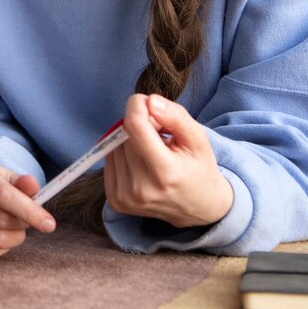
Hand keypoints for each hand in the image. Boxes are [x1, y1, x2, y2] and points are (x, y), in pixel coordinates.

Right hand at [0, 156, 54, 258]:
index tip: (49, 224)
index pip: (3, 195)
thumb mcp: (8, 176)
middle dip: (22, 225)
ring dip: (14, 238)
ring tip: (16, 229)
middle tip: (27, 221)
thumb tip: (33, 186)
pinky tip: (2, 237)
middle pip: (0, 220)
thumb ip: (23, 183)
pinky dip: (2, 249)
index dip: (29, 211)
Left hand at [103, 93, 233, 228]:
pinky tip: (141, 162)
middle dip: (139, 125)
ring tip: (152, 150)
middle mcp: (142, 189)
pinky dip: (122, 154)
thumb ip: (176, 116)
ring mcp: (126, 198)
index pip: (135, 127)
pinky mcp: (115, 201)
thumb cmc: (198, 168)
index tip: (147, 103)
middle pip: (124, 135)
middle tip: (159, 134)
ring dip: (129, 140)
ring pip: (114, 146)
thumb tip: (150, 101)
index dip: (138, 107)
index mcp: (165, 173)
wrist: (197, 207)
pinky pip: (109, 160)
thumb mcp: (198, 139)